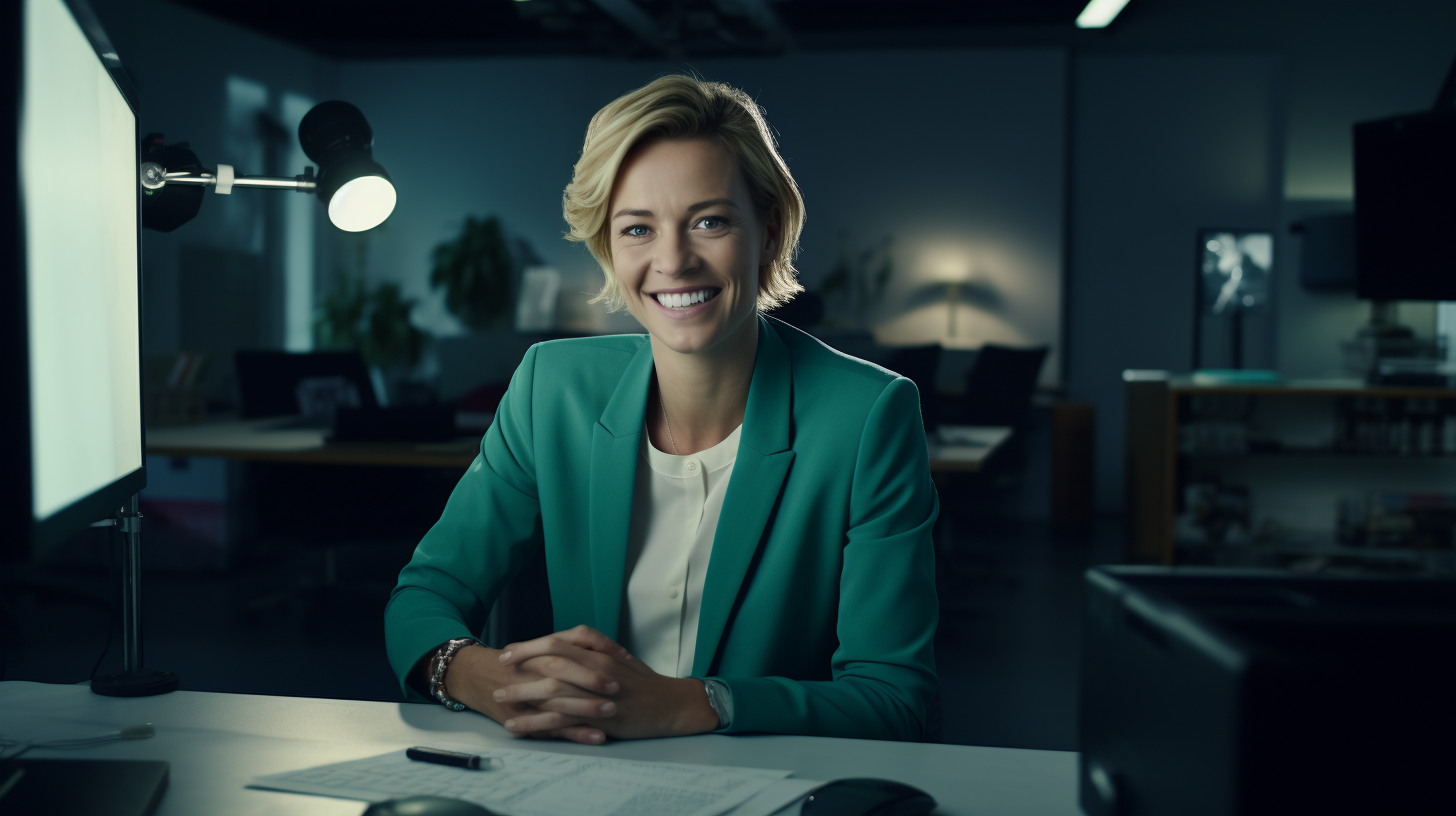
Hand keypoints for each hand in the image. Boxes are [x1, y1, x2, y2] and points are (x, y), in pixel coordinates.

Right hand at [439, 641, 618, 744]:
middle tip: (618, 686)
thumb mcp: (538, 647)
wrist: (475, 676)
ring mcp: (531, 698)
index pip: (572, 643)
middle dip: (591, 680)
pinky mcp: (528, 720)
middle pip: (564, 672)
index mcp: (541, 651)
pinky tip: (597, 737)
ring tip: (613, 712)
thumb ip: (568, 645)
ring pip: (560, 703)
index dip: (600, 648)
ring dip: (588, 708)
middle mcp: (534, 672)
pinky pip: (554, 729)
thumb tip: (607, 648)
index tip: (623, 657)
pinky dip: (577, 733)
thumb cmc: (514, 662)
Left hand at [496, 625, 718, 741]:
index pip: (559, 641)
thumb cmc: (643, 682)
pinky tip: (518, 726)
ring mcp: (597, 694)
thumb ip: (591, 651)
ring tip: (500, 698)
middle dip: (521, 664)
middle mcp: (596, 670)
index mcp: (600, 654)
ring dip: (523, 694)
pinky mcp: (599, 718)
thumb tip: (563, 647)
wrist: (671, 704)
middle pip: (551, 661)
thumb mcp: (618, 658)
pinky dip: (536, 724)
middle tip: (499, 669)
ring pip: (552, 691)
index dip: (531, 645)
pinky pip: (561, 721)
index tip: (510, 650)